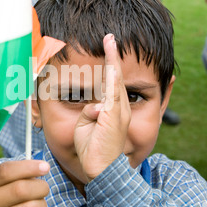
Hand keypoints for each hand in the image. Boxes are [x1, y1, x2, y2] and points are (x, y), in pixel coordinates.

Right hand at [0, 160, 49, 206]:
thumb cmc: (4, 195)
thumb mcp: (3, 181)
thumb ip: (19, 172)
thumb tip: (43, 167)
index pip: (6, 171)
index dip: (29, 167)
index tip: (46, 166)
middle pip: (20, 190)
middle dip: (40, 186)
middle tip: (44, 187)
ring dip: (42, 204)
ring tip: (39, 202)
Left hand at [74, 34, 130, 180]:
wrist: (101, 169)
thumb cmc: (93, 148)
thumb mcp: (87, 125)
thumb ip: (90, 111)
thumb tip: (93, 105)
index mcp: (113, 109)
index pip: (112, 81)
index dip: (111, 63)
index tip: (108, 45)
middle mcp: (118, 107)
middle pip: (115, 77)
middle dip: (113, 56)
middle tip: (110, 37)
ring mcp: (118, 111)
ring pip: (115, 81)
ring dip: (113, 60)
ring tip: (110, 40)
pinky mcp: (113, 116)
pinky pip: (112, 93)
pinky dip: (112, 76)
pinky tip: (111, 60)